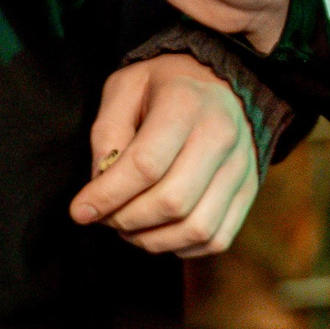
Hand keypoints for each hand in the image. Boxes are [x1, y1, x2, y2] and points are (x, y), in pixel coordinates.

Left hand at [74, 55, 260, 256]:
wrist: (220, 81)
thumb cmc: (162, 85)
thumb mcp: (124, 88)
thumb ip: (107, 135)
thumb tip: (100, 188)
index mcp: (185, 104)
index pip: (145, 165)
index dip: (107, 196)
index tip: (80, 211)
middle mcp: (221, 136)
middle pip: (172, 202)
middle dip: (127, 220)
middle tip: (105, 217)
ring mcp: (240, 167)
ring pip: (196, 228)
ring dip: (152, 239)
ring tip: (128, 226)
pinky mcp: (249, 191)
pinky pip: (217, 238)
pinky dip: (181, 247)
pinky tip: (158, 231)